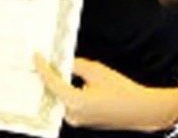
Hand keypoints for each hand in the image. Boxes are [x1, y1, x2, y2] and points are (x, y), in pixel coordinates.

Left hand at [33, 54, 177, 131]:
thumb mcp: (95, 70)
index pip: (51, 82)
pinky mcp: (83, 120)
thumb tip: (62, 61)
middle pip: (52, 92)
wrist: (142, 110)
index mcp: (75, 102)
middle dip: (46, 76)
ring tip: (50, 66)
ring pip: (60, 98)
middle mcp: (73, 115)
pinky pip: (68, 103)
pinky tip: (62, 78)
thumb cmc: (121, 90)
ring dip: (55, 83)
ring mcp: (78, 120)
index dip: (42, 67)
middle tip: (39, 59)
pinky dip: (64, 91)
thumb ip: (75, 65)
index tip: (36, 56)